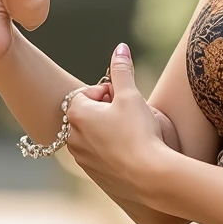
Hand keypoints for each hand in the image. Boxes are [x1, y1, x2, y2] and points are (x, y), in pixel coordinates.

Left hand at [65, 44, 174, 201]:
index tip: (123, 101)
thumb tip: (120, 47)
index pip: (86, 93)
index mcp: (77, 115)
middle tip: (129, 117)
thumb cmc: (139, 132)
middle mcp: (73, 138)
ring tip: (131, 136)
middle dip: (106, 112)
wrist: (149, 176)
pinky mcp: (93, 175)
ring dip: (108, 131)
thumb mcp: (131, 96)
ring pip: (93, 136)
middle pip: (88, 114)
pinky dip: (112, 151)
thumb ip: (122, 70)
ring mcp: (82, 159)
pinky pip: (99, 156)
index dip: (107, 93)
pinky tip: (131, 153)